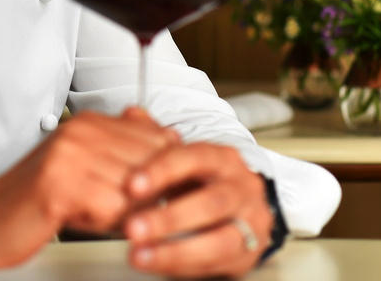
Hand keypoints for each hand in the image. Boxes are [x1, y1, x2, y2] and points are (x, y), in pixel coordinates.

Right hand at [0, 109, 178, 267]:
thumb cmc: (39, 198)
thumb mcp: (85, 164)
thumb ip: (124, 145)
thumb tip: (169, 132)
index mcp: (90, 122)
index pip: (158, 139)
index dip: (162, 171)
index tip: (146, 189)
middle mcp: (81, 131)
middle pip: (152, 165)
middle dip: (145, 194)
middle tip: (113, 206)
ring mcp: (70, 155)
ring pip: (136, 191)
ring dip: (122, 212)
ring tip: (91, 211)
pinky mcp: (60, 185)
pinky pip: (114, 210)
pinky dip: (105, 224)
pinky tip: (80, 219)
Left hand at [122, 141, 271, 277]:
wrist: (245, 206)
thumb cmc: (205, 180)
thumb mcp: (183, 157)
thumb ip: (155, 138)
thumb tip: (131, 114)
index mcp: (221, 158)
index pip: (192, 158)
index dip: (162, 171)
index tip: (131, 186)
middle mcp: (240, 187)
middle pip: (210, 202)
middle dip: (168, 218)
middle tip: (132, 228)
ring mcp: (249, 221)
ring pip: (219, 239)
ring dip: (176, 251)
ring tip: (139, 255)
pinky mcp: (248, 252)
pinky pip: (217, 263)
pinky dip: (184, 266)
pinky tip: (157, 265)